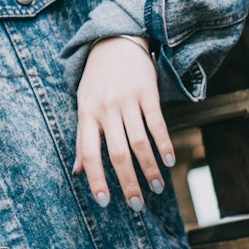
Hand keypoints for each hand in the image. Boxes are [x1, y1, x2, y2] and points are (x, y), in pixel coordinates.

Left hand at [71, 37, 175, 210]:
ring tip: (157, 188)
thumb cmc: (97, 82)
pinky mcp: (147, 92)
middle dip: (128, 183)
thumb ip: (82, 139)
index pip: (88, 153)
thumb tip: (78, 173)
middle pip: (117, 153)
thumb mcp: (83, 106)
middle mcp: (105, 109)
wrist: (115, 43)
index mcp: (86, 115)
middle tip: (137, 206)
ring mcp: (127, 100)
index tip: (104, 202)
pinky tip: (170, 161)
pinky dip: (164, 144)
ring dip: (149, 169)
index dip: (95, 179)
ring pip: (139, 142)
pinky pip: (157, 123)